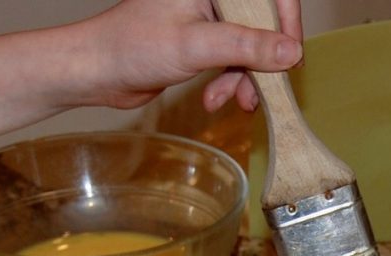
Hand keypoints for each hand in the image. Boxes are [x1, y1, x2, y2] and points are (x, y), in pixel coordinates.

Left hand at [77, 0, 303, 113]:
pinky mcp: (203, 39)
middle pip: (262, 23)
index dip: (287, 22)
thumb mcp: (197, 46)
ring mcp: (208, 16)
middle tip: (261, 91)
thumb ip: (246, 47)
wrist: (100, 70)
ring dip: (245, 79)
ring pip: (250, 46)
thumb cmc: (134, 46)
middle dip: (262, 62)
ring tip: (234, 103)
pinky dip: (230, 83)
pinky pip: (234, 59)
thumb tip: (291, 52)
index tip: (291, 57)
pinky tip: (214, 98)